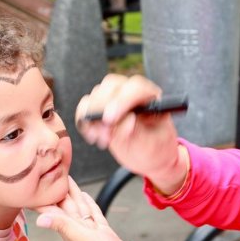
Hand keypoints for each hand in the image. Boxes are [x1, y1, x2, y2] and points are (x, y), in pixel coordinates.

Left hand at [35, 190, 156, 240]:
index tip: (32, 183)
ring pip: (78, 208)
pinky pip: (93, 215)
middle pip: (64, 206)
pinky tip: (86, 196)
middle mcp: (78, 232)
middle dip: (56, 190)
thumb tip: (39, 220)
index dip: (43, 198)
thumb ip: (64, 227)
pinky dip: (89, 205)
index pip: (52, 212)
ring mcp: (92, 233)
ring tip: (64, 178)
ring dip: (72, 194)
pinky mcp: (105, 233)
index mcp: (71, 232)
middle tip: (48, 171)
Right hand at [76, 74, 187, 193]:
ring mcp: (114, 98)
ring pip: (96, 94)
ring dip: (93, 116)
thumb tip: (128, 120)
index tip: (111, 118)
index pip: (136, 88)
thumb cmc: (154, 148)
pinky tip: (93, 136)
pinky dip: (84, 121)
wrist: (148, 155)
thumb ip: (140, 132)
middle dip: (103, 107)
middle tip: (104, 132)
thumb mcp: (153, 144)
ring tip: (103, 139)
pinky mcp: (100, 108)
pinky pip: (85, 107)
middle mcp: (132, 92)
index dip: (122, 100)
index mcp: (150, 96)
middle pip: (111, 85)